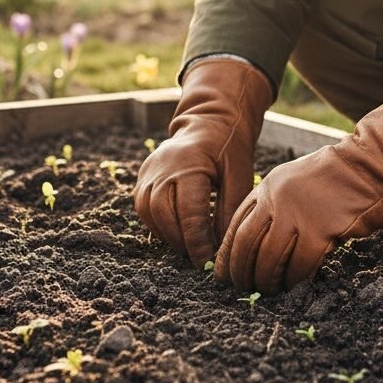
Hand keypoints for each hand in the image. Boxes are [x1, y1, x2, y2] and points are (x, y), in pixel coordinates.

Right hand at [133, 58, 271, 266]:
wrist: (209, 121)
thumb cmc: (229, 148)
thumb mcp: (239, 175)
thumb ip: (229, 210)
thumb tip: (221, 247)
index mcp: (188, 164)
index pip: (188, 212)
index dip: (196, 241)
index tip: (206, 261)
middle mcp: (162, 167)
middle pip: (162, 213)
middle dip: (179, 240)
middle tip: (197, 257)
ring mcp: (149, 171)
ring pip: (148, 212)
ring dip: (166, 234)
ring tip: (187, 246)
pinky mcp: (143, 176)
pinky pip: (143, 207)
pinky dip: (157, 224)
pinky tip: (176, 232)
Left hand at [215, 82, 382, 293]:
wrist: (373, 166)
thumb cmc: (339, 178)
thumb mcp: (296, 182)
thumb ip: (276, 206)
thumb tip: (259, 244)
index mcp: (267, 186)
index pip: (235, 224)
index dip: (226, 252)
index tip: (223, 272)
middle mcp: (276, 199)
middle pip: (245, 243)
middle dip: (240, 271)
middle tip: (242, 288)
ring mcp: (297, 213)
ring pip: (267, 258)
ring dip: (265, 280)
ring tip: (267, 291)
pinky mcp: (320, 229)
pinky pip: (299, 264)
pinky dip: (294, 278)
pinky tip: (294, 284)